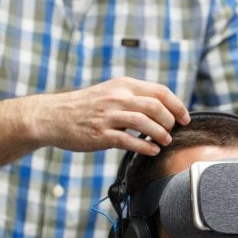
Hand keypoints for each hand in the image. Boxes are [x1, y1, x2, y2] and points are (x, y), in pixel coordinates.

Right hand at [30, 77, 189, 155]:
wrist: (53, 116)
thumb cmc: (84, 107)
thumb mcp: (109, 92)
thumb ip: (132, 97)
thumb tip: (159, 108)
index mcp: (123, 85)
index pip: (159, 91)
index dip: (177, 105)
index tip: (184, 118)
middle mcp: (117, 97)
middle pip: (156, 106)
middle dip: (170, 121)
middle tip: (174, 131)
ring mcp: (108, 116)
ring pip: (145, 122)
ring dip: (160, 134)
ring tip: (165, 141)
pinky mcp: (101, 134)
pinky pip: (129, 140)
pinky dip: (144, 147)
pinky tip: (152, 151)